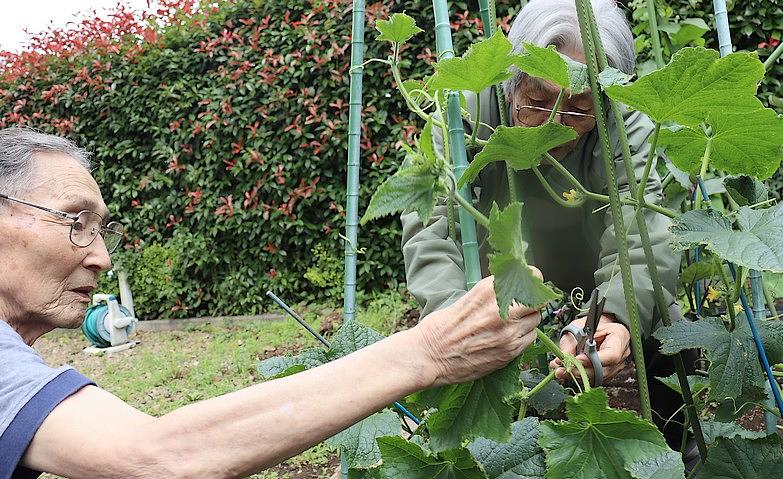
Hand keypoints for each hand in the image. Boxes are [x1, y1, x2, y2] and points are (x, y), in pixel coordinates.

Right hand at [415, 270, 542, 386]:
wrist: (428, 356)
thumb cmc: (441, 327)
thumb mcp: (466, 299)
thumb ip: (492, 294)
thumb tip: (514, 287)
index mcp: (488, 291)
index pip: (530, 278)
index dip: (533, 281)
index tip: (530, 283)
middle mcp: (502, 310)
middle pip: (537, 300)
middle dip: (532, 301)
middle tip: (523, 305)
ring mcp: (508, 333)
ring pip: (535, 320)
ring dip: (527, 320)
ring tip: (511, 324)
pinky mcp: (509, 352)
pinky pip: (529, 339)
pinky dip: (523, 337)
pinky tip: (508, 337)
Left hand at [549, 313, 630, 381]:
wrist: (599, 329)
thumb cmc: (591, 325)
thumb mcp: (579, 326)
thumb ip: (572, 341)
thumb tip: (564, 356)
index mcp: (620, 337)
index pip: (611, 355)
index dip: (593, 360)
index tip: (577, 359)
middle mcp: (622, 355)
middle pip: (603, 370)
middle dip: (581, 371)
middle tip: (562, 369)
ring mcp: (616, 367)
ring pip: (597, 377)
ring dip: (576, 376)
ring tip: (560, 371)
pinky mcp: (608, 374)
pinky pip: (594, 379)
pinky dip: (579, 377)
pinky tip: (565, 372)